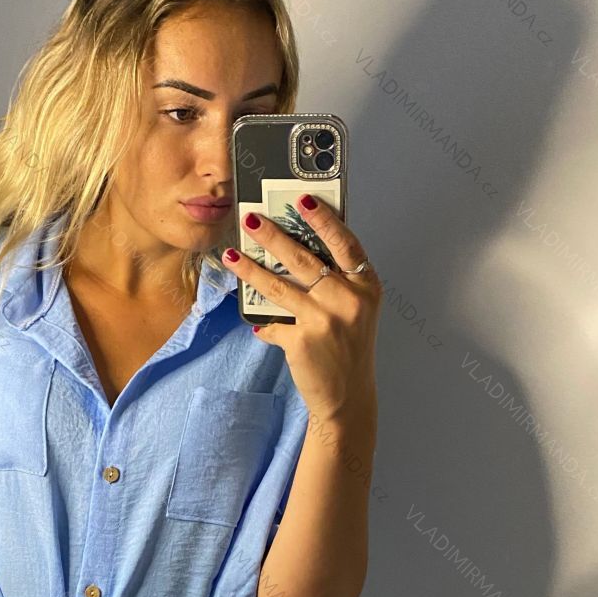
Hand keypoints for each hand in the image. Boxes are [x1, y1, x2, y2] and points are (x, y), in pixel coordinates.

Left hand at [223, 199, 381, 425]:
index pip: (345, 243)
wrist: (347, 397)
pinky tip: (254, 320)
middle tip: (251, 219)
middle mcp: (348, 300)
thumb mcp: (354, 311)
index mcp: (366, 287)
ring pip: (279, 286)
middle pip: (305, 259)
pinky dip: (263, 323)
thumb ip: (336, 283)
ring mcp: (325, 321)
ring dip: (251, 269)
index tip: (302, 199)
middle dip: (273, 235)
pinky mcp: (302, 341)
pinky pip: (272, 323)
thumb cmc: (349, 348)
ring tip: (231, 255)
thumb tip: (295, 251)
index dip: (325, 219)